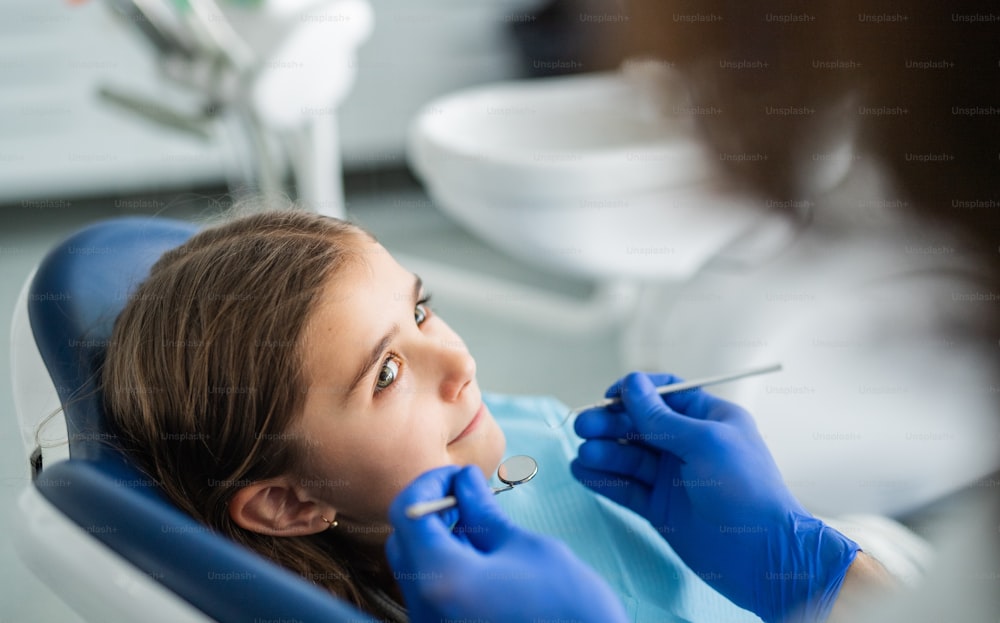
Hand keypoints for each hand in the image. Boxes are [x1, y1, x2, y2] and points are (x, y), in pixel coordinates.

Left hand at [386, 465, 627, 622]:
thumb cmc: (568, 607)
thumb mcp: (526, 547)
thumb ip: (483, 511)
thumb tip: (464, 480)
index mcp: (442, 578)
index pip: (408, 513)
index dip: (430, 483)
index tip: (459, 473)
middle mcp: (426, 608)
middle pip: (404, 542)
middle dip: (431, 510)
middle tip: (468, 494)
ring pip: (417, 568)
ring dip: (440, 537)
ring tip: (481, 524)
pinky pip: (432, 592)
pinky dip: (448, 565)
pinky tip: (483, 557)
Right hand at [571, 372, 859, 622]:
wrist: (764, 555)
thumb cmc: (745, 488)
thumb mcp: (703, 442)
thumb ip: (660, 417)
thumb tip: (631, 384)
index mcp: (708, 419)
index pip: (664, 394)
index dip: (635, 391)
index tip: (609, 396)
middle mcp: (688, 444)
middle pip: (639, 424)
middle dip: (610, 424)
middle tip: (583, 427)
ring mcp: (673, 477)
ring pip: (629, 457)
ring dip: (604, 453)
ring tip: (584, 456)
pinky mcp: (661, 508)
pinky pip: (627, 487)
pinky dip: (604, 479)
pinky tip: (583, 472)